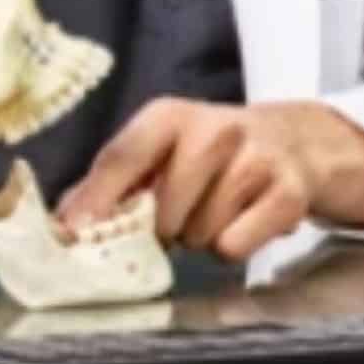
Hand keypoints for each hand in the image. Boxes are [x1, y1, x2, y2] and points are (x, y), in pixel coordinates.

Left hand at [59, 99, 363, 261]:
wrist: (303, 141)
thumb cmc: (217, 154)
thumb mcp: (163, 151)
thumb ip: (110, 183)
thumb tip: (61, 223)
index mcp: (171, 116)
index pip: (122, 157)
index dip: (95, 200)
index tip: (73, 233)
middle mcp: (216, 128)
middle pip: (162, 211)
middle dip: (165, 228)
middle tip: (182, 216)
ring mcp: (257, 159)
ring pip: (200, 234)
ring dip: (202, 238)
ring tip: (218, 213)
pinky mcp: (290, 192)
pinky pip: (235, 246)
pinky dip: (234, 247)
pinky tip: (246, 222)